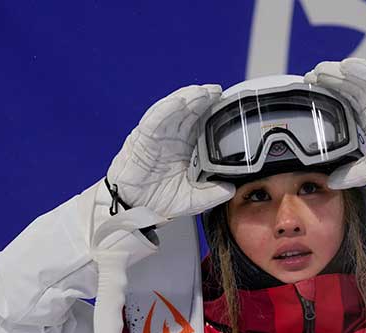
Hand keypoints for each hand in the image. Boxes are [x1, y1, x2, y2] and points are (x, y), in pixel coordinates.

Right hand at [107, 85, 233, 219]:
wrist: (134, 208)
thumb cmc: (159, 199)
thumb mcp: (192, 200)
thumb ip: (212, 194)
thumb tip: (231, 189)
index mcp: (186, 147)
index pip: (201, 123)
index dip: (214, 112)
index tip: (229, 104)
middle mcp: (173, 137)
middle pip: (189, 111)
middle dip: (203, 98)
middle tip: (218, 91)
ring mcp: (158, 136)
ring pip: (173, 110)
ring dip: (187, 98)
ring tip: (202, 91)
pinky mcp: (142, 139)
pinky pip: (154, 120)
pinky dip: (166, 109)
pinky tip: (178, 102)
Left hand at [304, 58, 365, 188]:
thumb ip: (351, 174)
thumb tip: (330, 183)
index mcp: (361, 117)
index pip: (338, 100)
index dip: (323, 93)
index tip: (306, 91)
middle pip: (344, 85)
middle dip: (326, 78)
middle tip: (308, 76)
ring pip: (357, 79)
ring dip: (339, 72)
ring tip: (323, 69)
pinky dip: (363, 71)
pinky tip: (349, 66)